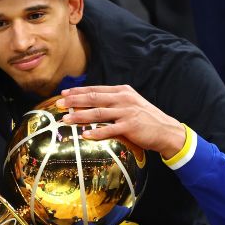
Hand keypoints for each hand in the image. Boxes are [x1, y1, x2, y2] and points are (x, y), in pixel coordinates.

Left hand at [58, 85, 185, 158]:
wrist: (166, 130)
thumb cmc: (145, 118)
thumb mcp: (130, 103)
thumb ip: (113, 101)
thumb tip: (91, 102)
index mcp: (122, 91)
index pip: (95, 89)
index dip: (78, 91)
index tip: (63, 93)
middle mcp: (123, 99)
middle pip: (94, 98)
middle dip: (74, 100)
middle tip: (58, 103)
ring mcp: (127, 113)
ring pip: (98, 113)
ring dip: (80, 116)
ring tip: (66, 119)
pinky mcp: (130, 127)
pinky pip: (109, 130)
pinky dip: (96, 133)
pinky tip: (84, 135)